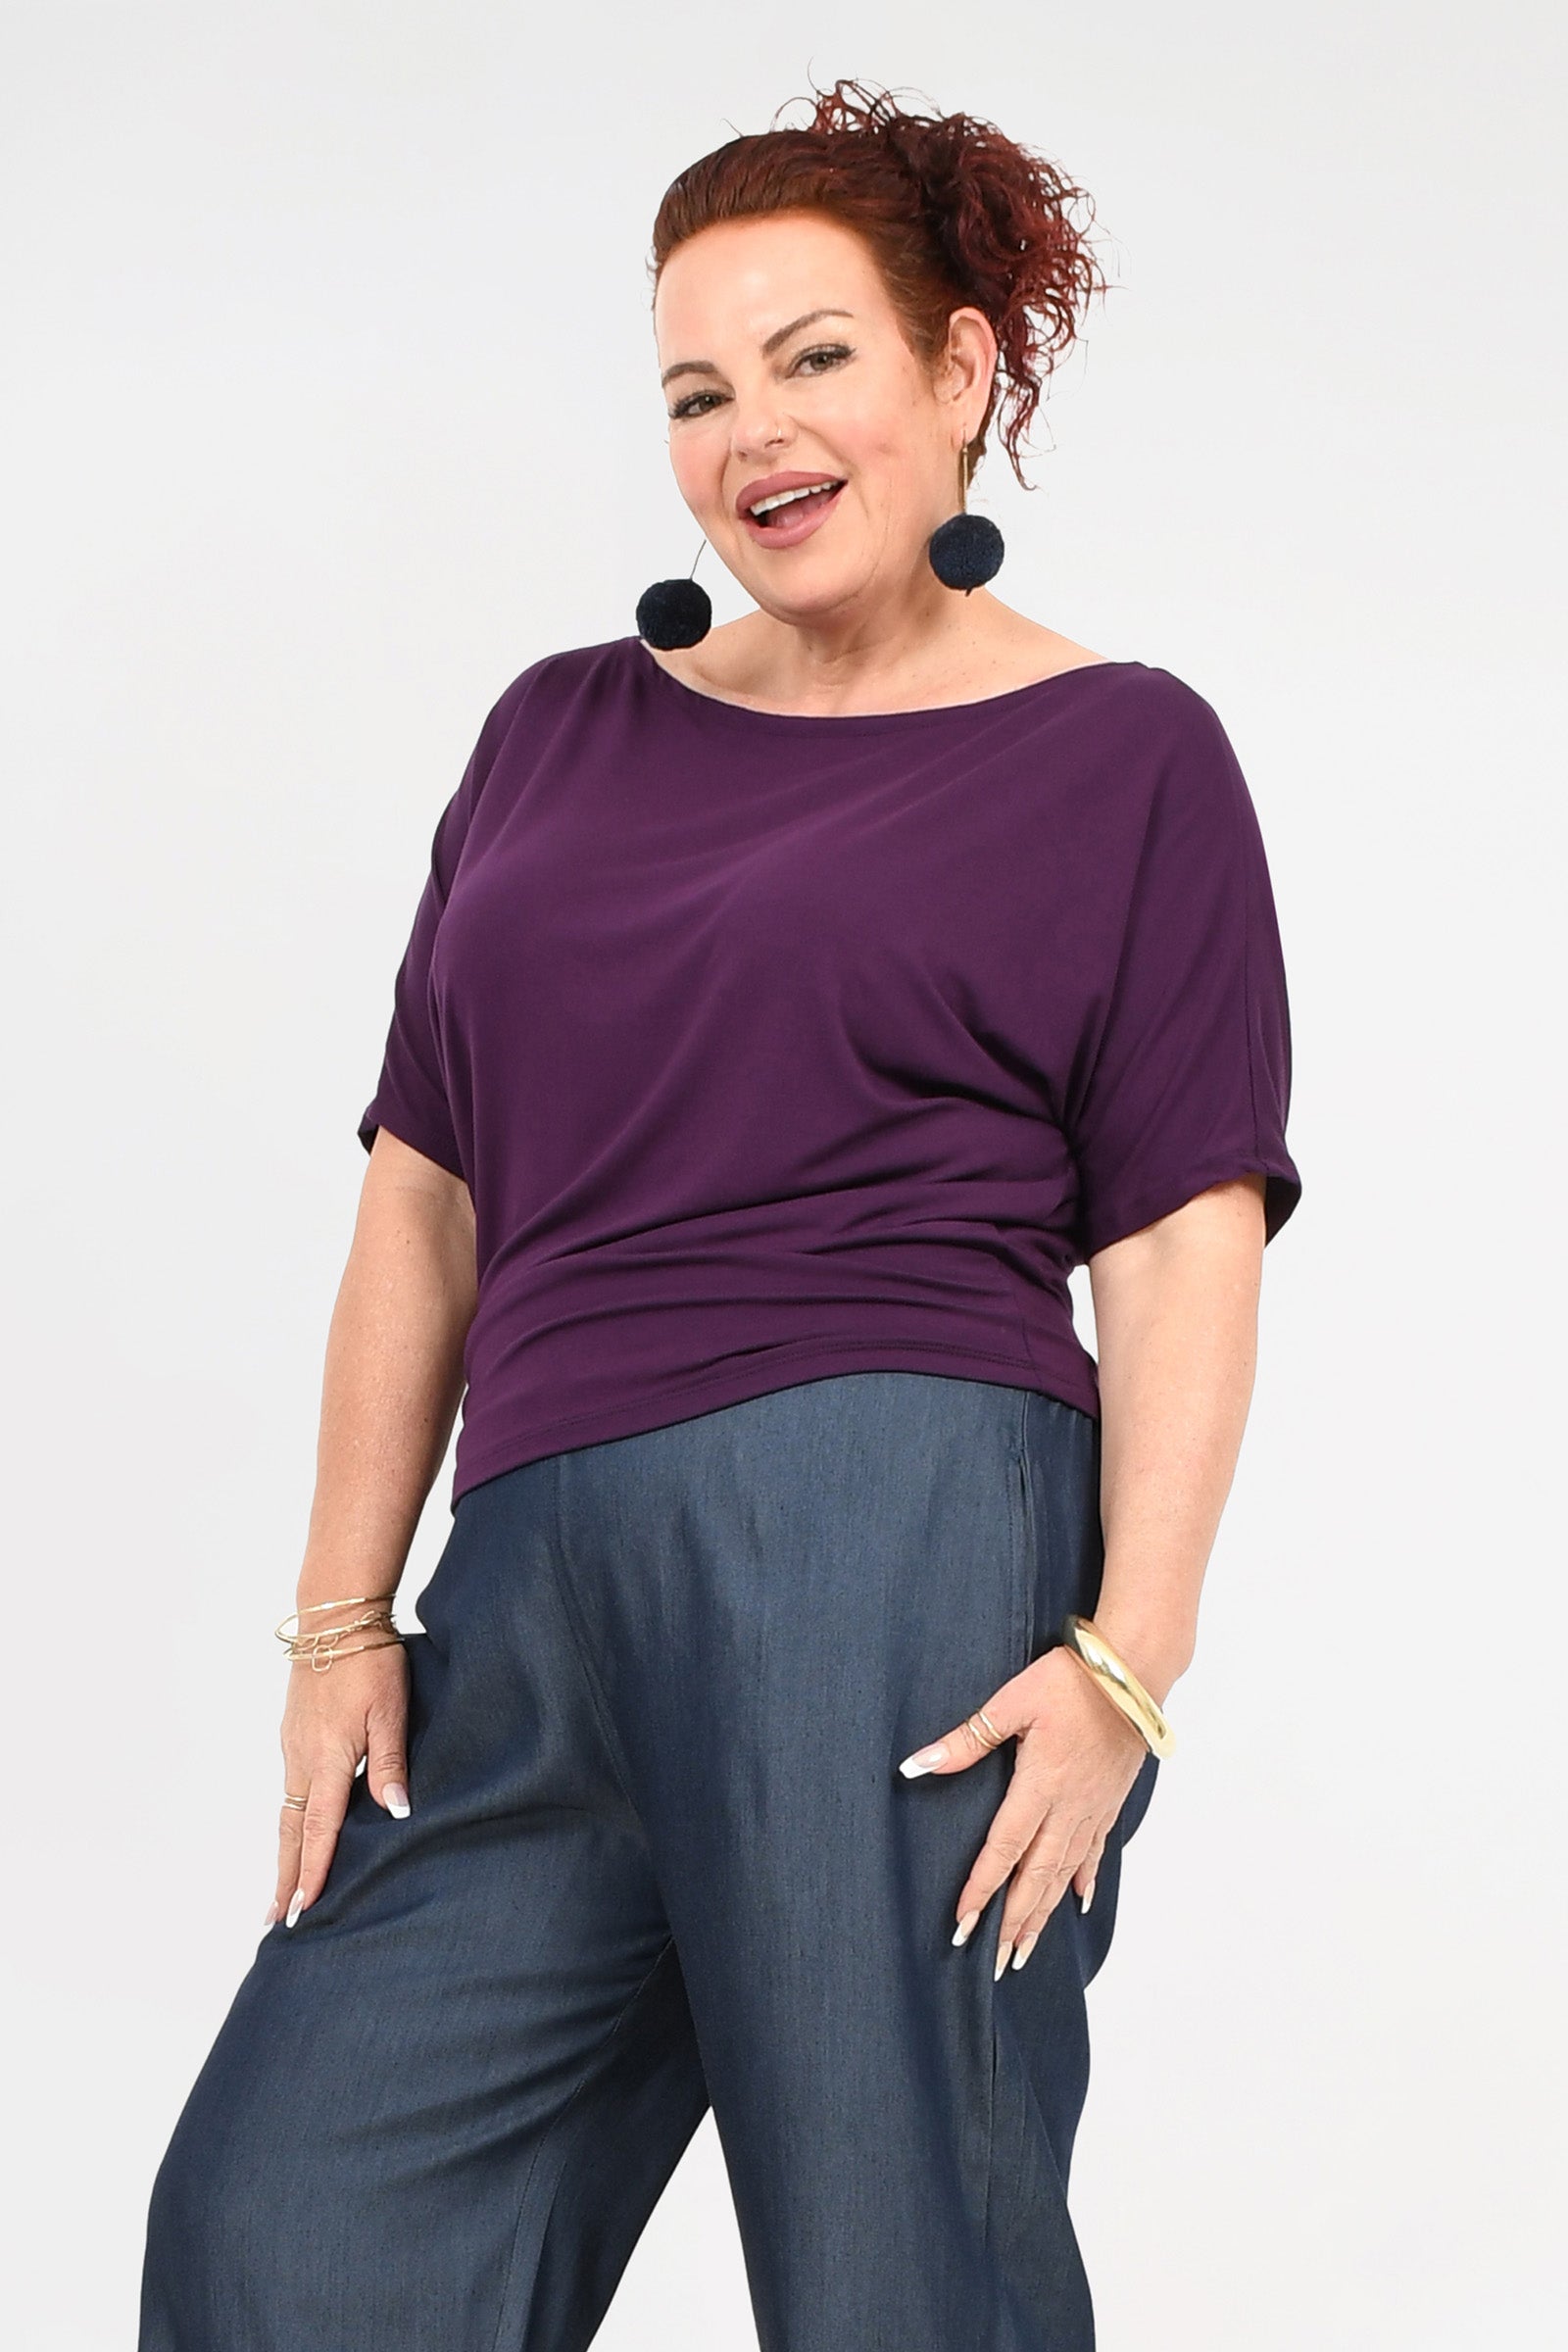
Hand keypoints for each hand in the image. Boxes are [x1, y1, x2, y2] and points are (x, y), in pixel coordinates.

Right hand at [266, 1640, 410, 1929]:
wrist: (335, 1617)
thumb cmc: (370, 1659)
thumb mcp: (391, 1709)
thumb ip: (390, 1761)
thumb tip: (395, 1811)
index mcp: (328, 1757)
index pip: (320, 1829)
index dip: (313, 1873)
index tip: (303, 1911)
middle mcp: (302, 1757)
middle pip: (291, 1830)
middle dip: (285, 1876)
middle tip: (276, 1919)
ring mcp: (294, 1744)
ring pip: (287, 1810)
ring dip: (285, 1850)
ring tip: (282, 1886)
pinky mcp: (295, 1730)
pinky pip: (290, 1786)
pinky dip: (290, 1819)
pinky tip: (297, 1827)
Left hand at [898, 1645, 1149, 1974]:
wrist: (1134, 1673)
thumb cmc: (1071, 1680)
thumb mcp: (1011, 1702)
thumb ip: (967, 1739)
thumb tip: (917, 1764)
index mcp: (1040, 1786)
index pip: (1004, 1849)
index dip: (982, 1889)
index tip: (963, 1924)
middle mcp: (1068, 1807)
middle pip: (1036, 1876)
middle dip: (1014, 1921)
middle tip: (996, 1963)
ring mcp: (1093, 1808)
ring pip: (1064, 1873)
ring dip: (1043, 1913)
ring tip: (1026, 1950)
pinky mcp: (1110, 1800)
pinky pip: (1094, 1851)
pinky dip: (1082, 1880)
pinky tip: (1077, 1902)